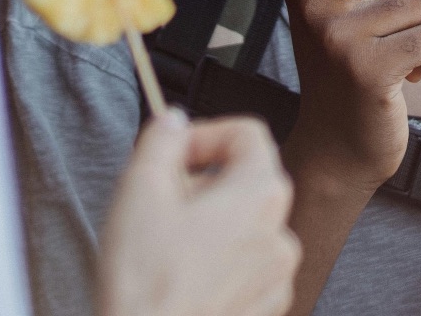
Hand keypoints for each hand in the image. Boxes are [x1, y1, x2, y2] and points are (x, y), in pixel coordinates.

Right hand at [97, 110, 299, 315]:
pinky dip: (218, 260)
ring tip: (166, 244)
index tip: (174, 151)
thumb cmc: (147, 286)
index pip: (249, 132)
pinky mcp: (265, 307)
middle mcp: (281, 234)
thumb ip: (161, 139)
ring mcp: (277, 276)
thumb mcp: (139, 189)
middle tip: (159, 200)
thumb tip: (174, 122)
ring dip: (209, 222)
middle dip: (202, 180)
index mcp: (260, 195)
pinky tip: (181, 275)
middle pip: (246, 179)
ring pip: (245, 224)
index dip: (205, 133)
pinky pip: (246, 265)